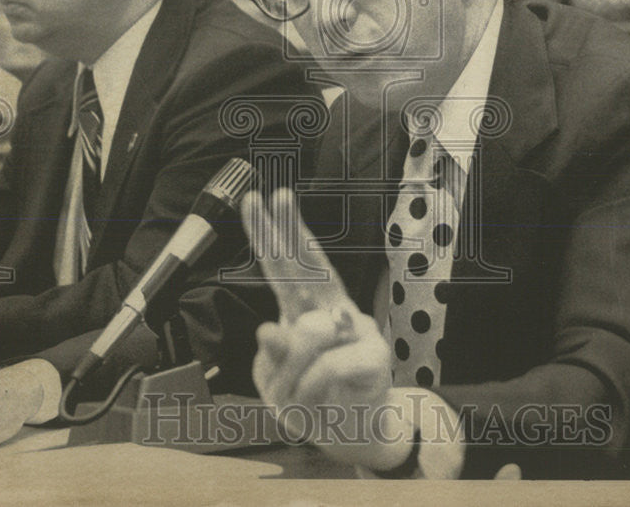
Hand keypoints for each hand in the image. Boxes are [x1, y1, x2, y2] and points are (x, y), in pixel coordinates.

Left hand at [242, 189, 411, 470]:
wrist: (359, 435)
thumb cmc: (315, 400)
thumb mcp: (279, 380)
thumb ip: (273, 354)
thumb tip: (268, 329)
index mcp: (307, 311)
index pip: (284, 268)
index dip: (269, 236)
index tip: (254, 201)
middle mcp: (332, 310)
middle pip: (307, 265)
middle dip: (291, 229)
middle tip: (279, 194)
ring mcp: (356, 330)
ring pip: (309, 333)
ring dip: (291, 376)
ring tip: (293, 401)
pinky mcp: (374, 356)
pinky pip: (327, 367)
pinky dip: (312, 391)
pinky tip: (315, 401)